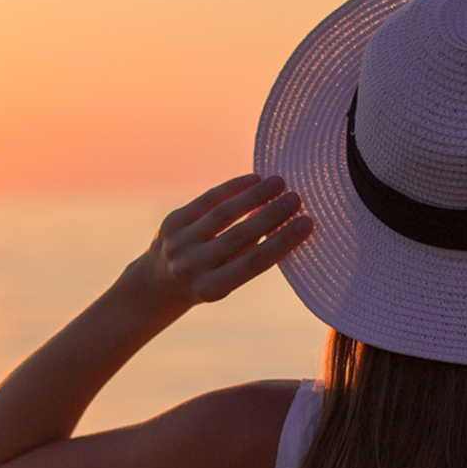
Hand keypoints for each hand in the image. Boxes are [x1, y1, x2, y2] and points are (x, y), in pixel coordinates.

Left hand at [144, 173, 312, 308]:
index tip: (307, 224)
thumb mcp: (227, 279)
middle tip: (297, 198)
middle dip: (271, 215)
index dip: (283, 242)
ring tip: (279, 183)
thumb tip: (283, 221)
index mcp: (211, 288)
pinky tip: (254, 179)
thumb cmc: (208, 279)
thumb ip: (249, 255)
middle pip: (239, 236)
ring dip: (254, 196)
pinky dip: (232, 188)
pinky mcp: (172, 221)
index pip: (254, 263)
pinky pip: (206, 200)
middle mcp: (192, 266)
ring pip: (223, 214)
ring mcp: (179, 243)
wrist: (159, 281)